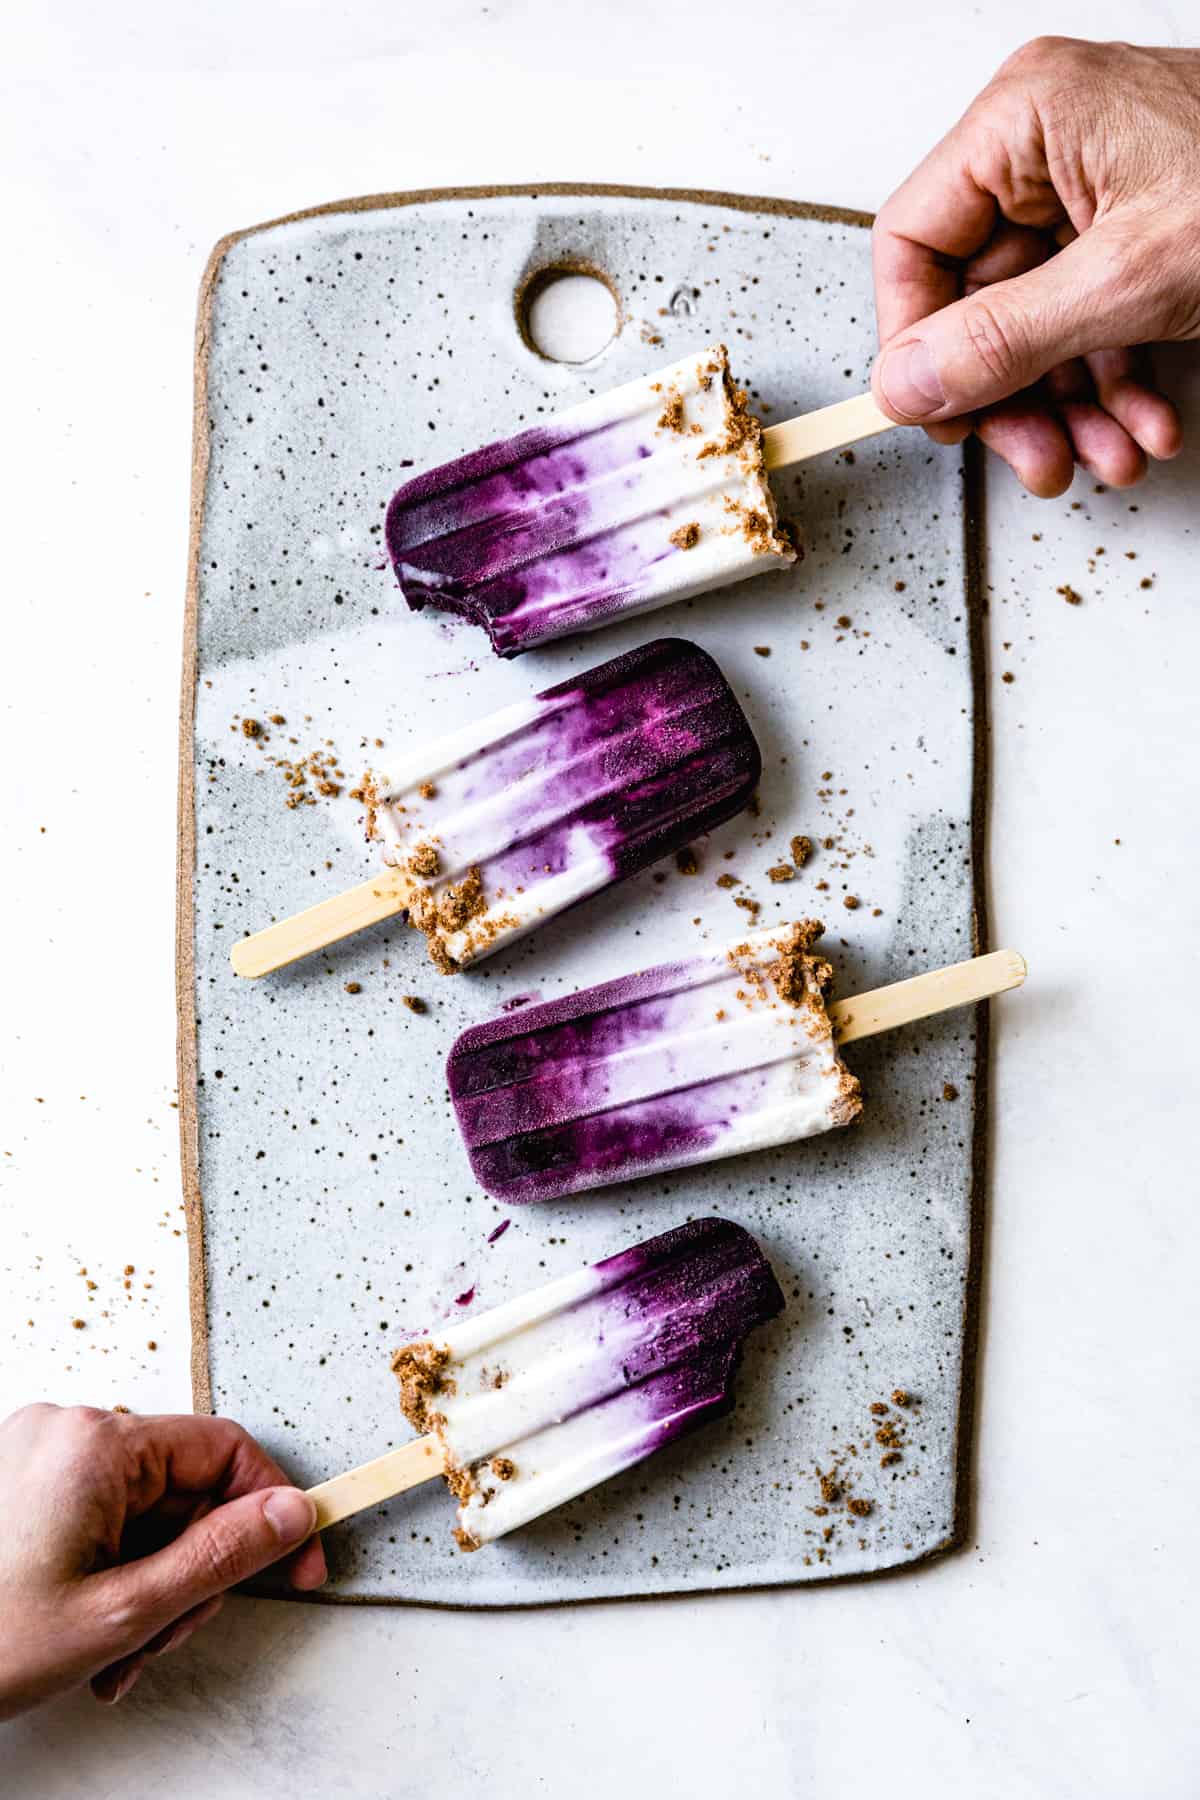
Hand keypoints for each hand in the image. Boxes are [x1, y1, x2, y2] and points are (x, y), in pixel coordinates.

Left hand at [0, 1404, 325, 1717]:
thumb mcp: (124, 1611)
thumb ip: (220, 1557)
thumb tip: (290, 1514)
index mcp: (96, 1444)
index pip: (225, 1451)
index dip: (271, 1510)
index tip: (298, 1564)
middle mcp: (69, 1428)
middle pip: (184, 1488)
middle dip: (190, 1571)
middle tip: (167, 1637)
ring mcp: (41, 1451)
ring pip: (145, 1510)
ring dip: (150, 1585)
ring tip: (118, 1653)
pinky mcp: (24, 1478)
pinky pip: (103, 1512)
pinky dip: (113, 1570)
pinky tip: (94, 1631)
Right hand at [871, 37, 1196, 493]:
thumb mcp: (1130, 281)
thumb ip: (1004, 340)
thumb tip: (908, 384)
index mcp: (1024, 121)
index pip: (913, 241)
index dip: (916, 343)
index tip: (941, 415)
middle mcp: (1047, 147)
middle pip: (976, 298)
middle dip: (1014, 398)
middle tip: (1035, 460)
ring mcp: (1093, 188)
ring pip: (1035, 324)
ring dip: (1068, 409)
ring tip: (1107, 457)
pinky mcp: (1136, 229)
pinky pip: (1090, 319)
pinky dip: (1114, 384)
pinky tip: (1146, 425)